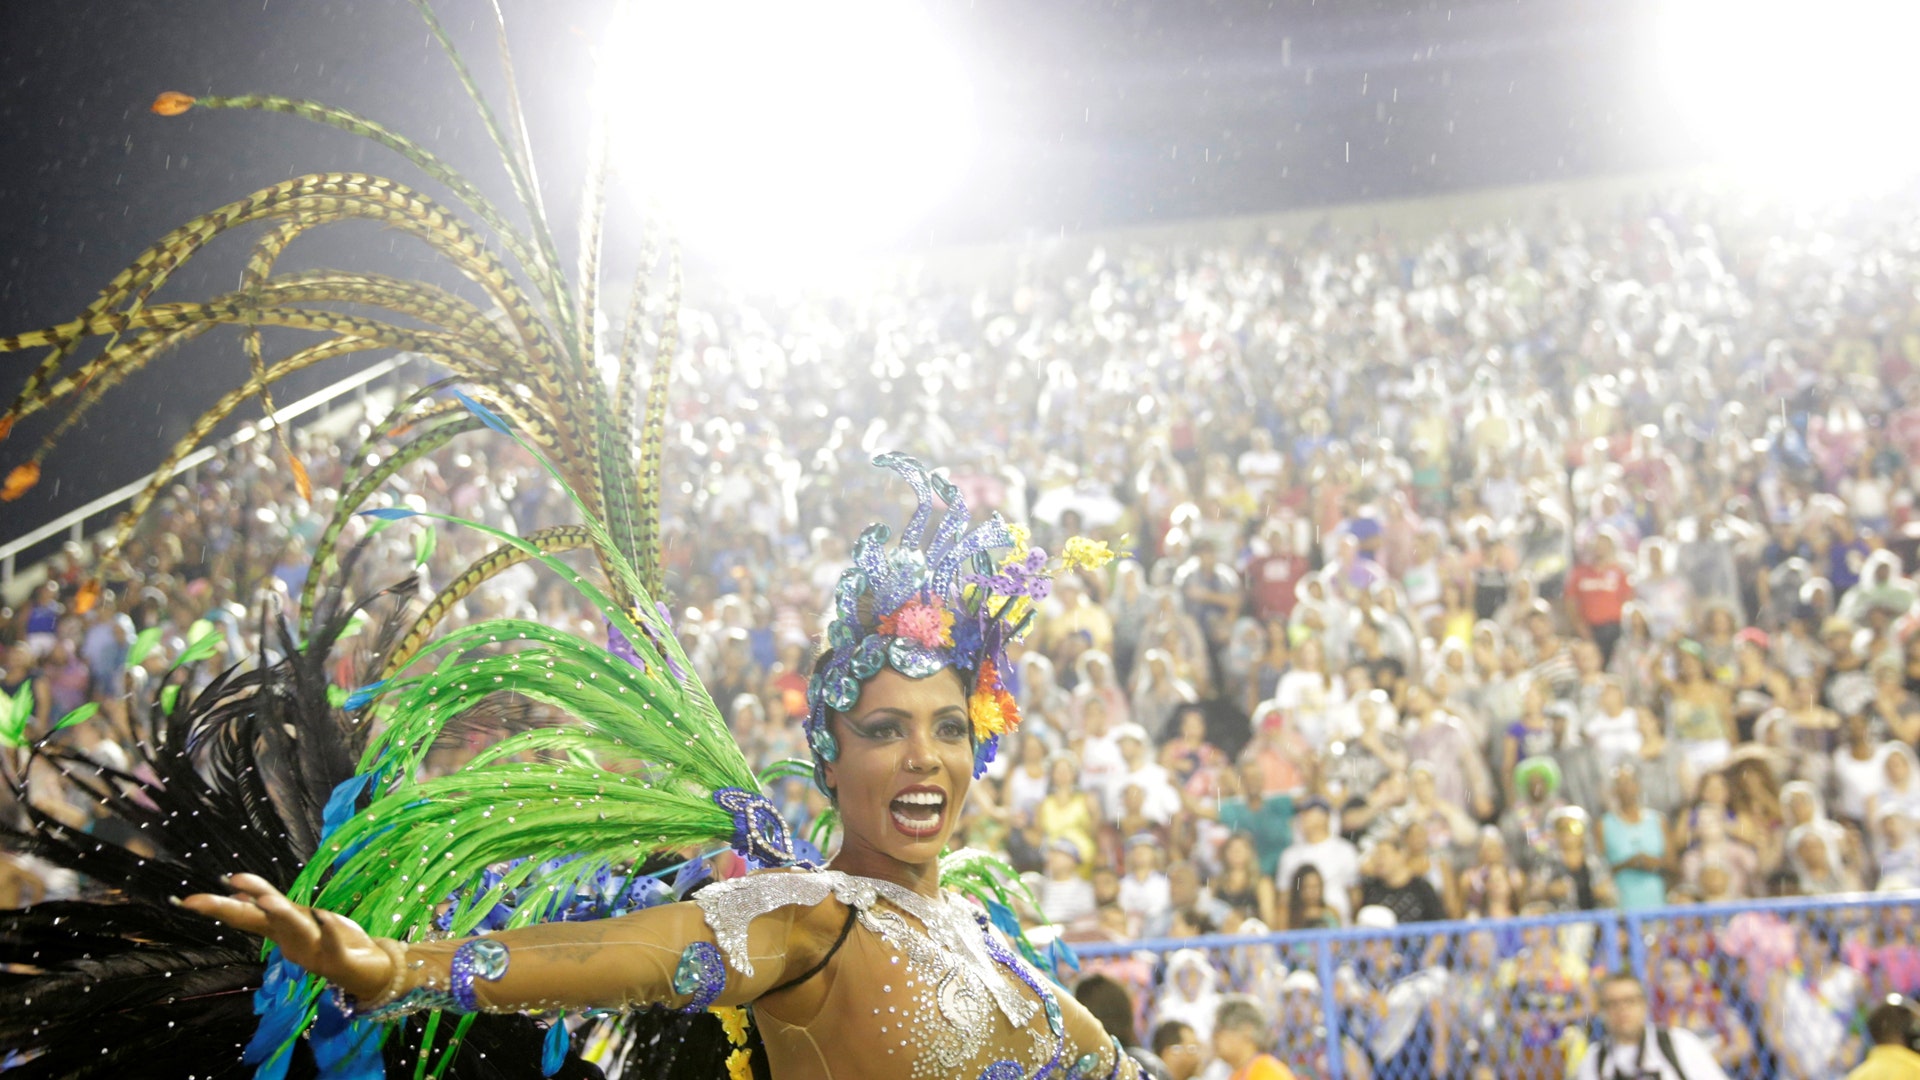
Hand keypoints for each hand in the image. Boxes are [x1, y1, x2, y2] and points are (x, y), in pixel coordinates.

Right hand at [181, 873, 392, 999]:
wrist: (370, 969)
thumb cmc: (331, 939)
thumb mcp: (300, 921)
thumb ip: (271, 908)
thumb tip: (239, 893)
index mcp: (280, 931)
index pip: (246, 915)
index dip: (218, 907)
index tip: (187, 900)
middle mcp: (289, 943)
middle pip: (259, 923)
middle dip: (230, 911)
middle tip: (199, 902)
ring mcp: (312, 953)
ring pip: (293, 931)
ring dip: (281, 915)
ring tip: (267, 898)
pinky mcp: (338, 960)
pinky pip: (333, 944)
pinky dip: (329, 931)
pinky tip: (325, 916)